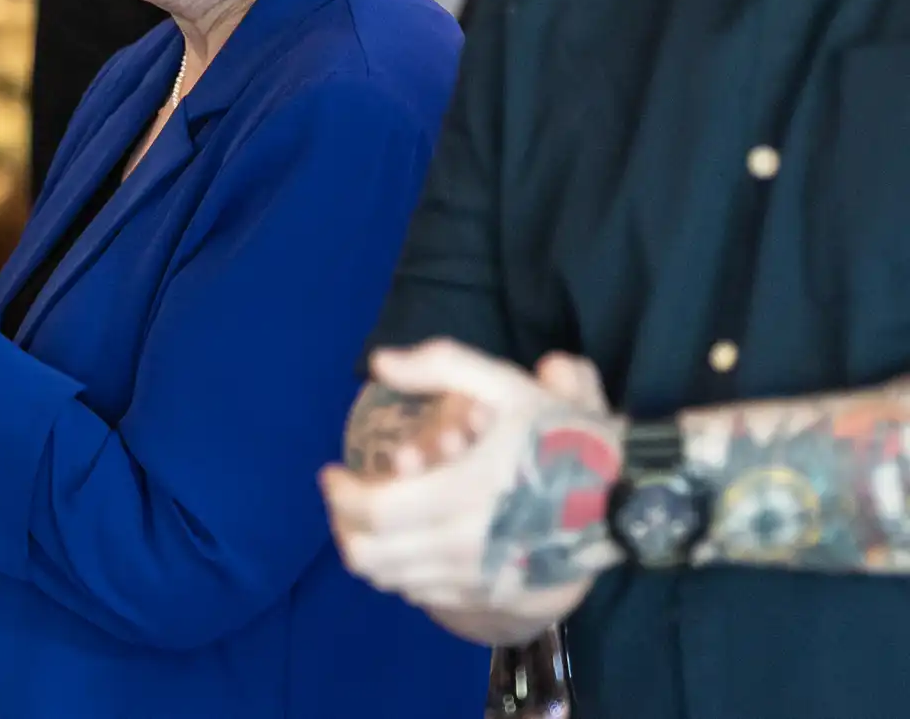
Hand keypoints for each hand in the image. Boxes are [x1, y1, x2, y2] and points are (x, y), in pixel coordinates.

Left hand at [322, 340, 624, 624]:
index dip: (340, 495)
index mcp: (463, 494)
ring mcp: (482, 578)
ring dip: (370, 550)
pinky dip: (404, 570)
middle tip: (342, 499)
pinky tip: (408, 542)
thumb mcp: (507, 384)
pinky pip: (427, 595)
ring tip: (368, 519)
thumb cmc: (562, 436)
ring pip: (395, 580)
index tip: (331, 474)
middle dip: (343, 526)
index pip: (374, 513)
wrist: (628, 497)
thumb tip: (379, 363)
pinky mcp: (496, 596)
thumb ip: (440, 365)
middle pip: (373, 556)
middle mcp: (468, 547)